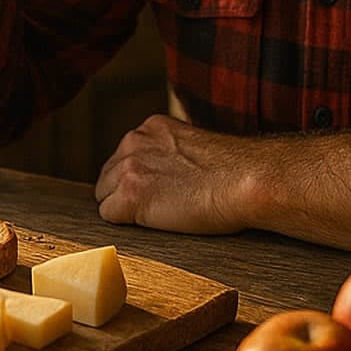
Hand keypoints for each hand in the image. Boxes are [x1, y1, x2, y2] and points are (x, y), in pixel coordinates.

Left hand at [94, 114, 255, 234]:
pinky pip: (109, 216)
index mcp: (151, 126)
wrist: (245, 179)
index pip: (124, 156)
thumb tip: (162, 175)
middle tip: (159, 205)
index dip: (139, 178)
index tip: (159, 189)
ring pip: (105, 195)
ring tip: (160, 213)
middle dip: (126, 191)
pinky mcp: (130, 196)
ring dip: (125, 208)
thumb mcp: (193, 146)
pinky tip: (155, 221)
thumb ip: (169, 153)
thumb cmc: (233, 170)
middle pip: (108, 175)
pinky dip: (128, 224)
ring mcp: (130, 167)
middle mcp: (135, 140)